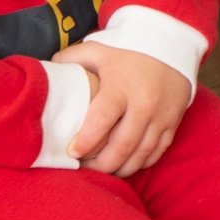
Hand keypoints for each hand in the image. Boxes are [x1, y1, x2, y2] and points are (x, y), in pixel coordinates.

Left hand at [52, 43, 190, 177]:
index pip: (102, 119)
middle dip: (102, 164)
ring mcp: (161, 116)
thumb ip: (72, 59)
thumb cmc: (129, 52)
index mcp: (121, 87)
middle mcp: (144, 104)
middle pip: (123, 145)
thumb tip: (47, 70)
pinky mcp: (173, 124)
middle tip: (84, 168)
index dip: (87, 140)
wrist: (171, 46)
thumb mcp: (99, 50)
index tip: (72, 153)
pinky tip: (125, 166)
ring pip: (141, 154)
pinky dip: (140, 164)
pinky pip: (156, 153)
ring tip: (103, 172)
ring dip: (121, 169)